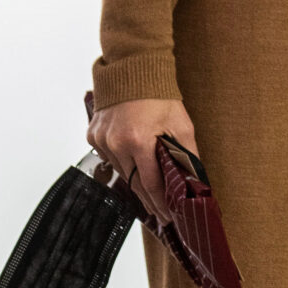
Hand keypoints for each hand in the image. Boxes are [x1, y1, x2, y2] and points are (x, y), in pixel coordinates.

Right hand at [87, 97, 199, 223]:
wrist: (133, 70)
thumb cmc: (160, 97)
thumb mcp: (181, 124)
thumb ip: (187, 153)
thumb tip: (194, 179)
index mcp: (139, 141)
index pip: (151, 184)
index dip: (161, 203)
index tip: (169, 217)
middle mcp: (116, 143)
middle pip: (133, 183)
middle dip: (149, 200)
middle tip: (161, 214)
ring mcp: (101, 139)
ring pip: (120, 171)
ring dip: (134, 181)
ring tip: (150, 194)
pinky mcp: (93, 134)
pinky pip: (108, 158)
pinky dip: (121, 164)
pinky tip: (133, 168)